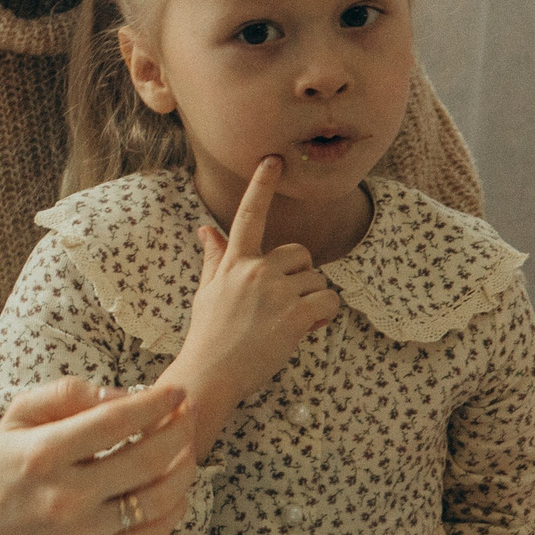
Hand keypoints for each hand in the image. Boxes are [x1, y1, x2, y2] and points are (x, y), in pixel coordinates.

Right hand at [0, 380, 198, 534]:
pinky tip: (177, 488)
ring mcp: (83, 533)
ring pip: (157, 498)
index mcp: (43, 455)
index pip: (114, 423)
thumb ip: (66, 393)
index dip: (154, 404)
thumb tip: (122, 395)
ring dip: (185, 468)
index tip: (175, 390)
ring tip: (188, 446)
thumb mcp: (17, 417)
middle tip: (190, 412)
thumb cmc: (3, 468)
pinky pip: (150, 534)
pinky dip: (174, 508)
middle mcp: (65, 497)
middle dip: (179, 430)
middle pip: (146, 459)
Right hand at [176, 156, 342, 415]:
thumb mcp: (207, 291)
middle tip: (284, 305)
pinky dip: (324, 315)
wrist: (210, 374)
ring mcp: (276, 292)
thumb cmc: (208, 335)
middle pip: (300, 254)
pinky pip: (328, 301)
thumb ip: (215, 258)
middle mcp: (255, 270)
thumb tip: (205, 230)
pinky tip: (307, 329)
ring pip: (317, 280)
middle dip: (301, 277)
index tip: (273, 159)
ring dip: (312, 300)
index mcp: (234, 262)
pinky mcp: (294, 316)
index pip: (249, 215)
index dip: (262, 185)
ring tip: (288, 324)